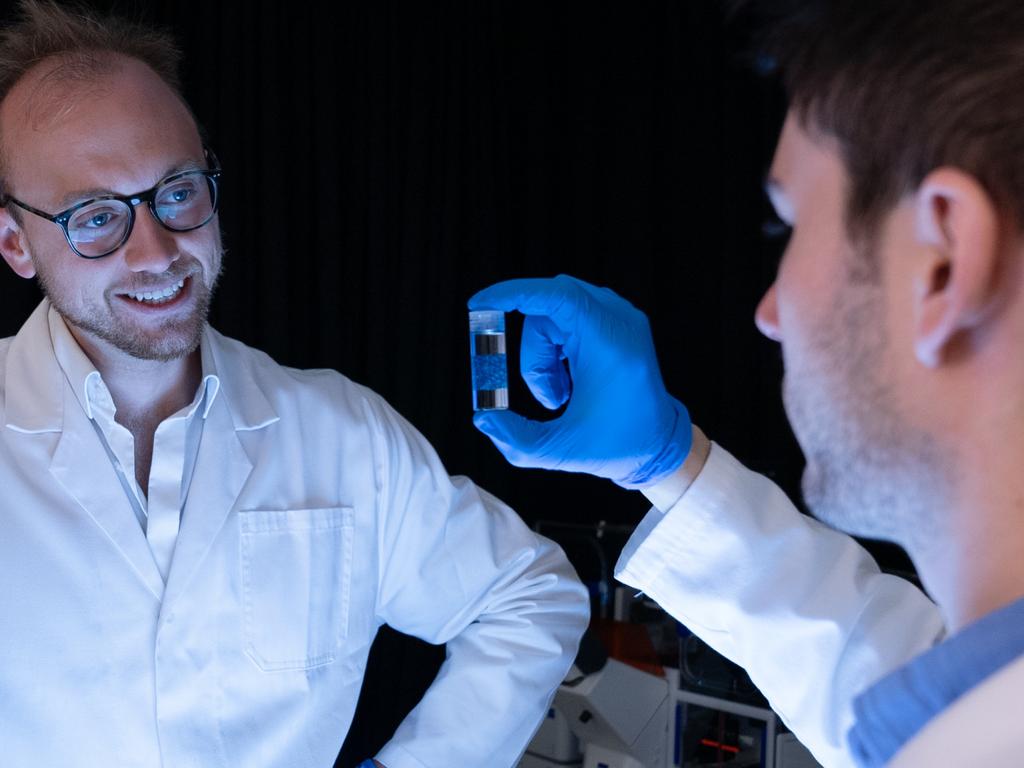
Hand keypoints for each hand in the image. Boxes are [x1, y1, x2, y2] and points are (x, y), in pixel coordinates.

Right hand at [468, 274, 690, 487]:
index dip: (512, 294)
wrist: (659, 446)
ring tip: (558, 397)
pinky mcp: (615, 325)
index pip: (555, 295)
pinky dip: (555, 353)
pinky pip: (567, 322)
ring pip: (553, 318)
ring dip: (543, 358)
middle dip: (532, 353)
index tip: (478, 304)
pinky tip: (567, 386)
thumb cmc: (619, 445)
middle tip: (536, 392)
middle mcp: (618, 321)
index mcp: (610, 342)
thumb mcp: (562, 450)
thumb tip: (483, 418)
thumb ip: (516, 439)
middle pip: (547, 312)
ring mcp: (619, 319)